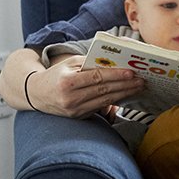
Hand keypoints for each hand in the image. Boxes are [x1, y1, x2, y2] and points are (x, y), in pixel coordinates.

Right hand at [0, 49, 143, 117]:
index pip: (96, 78)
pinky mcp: (78, 117)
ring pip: (105, 101)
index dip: (115, 76)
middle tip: (142, 81)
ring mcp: (74, 111)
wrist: (36, 94)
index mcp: (67, 82)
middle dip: (125, 86)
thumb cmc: (56, 75)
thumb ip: (89, 63)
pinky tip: (126, 96)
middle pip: (104, 91)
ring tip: (138, 88)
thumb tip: (113, 61)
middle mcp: (70, 99)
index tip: (131, 73)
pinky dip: (115, 101)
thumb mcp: (69, 64)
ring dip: (124, 95)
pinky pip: (100, 108)